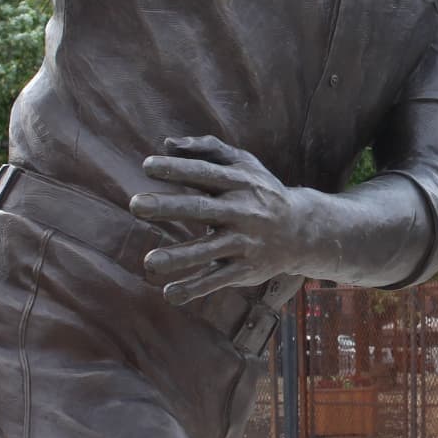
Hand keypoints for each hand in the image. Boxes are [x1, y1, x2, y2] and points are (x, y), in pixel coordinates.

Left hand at [130, 136, 311, 303]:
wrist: (302, 230)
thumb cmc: (260, 191)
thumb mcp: (243, 164)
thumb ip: (207, 149)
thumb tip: (168, 143)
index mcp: (238, 182)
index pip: (204, 172)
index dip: (177, 168)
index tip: (147, 165)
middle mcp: (241, 211)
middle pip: (201, 208)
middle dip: (169, 206)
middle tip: (136, 204)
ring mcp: (244, 242)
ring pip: (208, 250)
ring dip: (179, 257)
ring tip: (149, 261)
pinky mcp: (246, 269)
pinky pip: (218, 280)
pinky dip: (195, 288)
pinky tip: (169, 294)